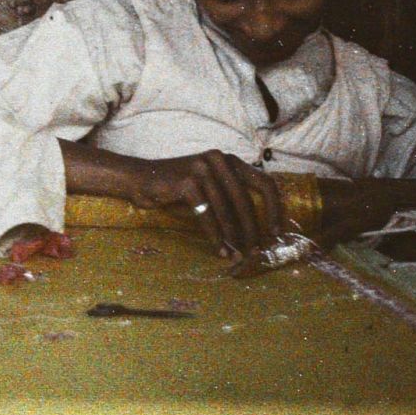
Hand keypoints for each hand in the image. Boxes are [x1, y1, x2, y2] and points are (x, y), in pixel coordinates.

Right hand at [128, 150, 286, 259]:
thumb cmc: (177, 189)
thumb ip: (232, 200)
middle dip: (253, 230)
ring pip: (227, 211)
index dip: (275, 209)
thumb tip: (257, 233)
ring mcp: (202, 168)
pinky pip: (207, 215)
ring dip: (234, 237)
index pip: (265, 183)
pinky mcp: (187, 182)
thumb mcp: (210, 189)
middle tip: (255, 251)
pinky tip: (219, 249)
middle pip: (246, 200)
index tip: (277, 232)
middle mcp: (219, 159)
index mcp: (230, 160)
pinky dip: (215, 236)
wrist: (139, 179)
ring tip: (237, 255)